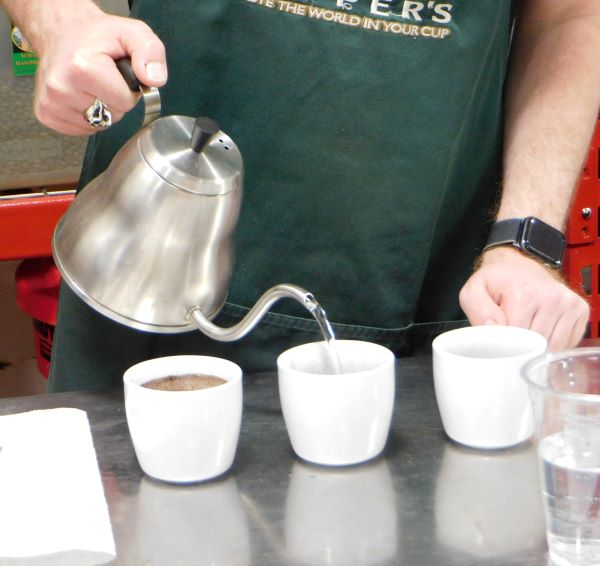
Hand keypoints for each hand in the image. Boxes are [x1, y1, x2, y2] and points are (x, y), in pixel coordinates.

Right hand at [30, 2, 166, 134]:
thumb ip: (151, 53)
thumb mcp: (133, 34)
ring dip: (100, 109)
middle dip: (115, 101)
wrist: (62, 32)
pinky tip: (80, 95)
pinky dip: (86, 116)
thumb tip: (154, 80)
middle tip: (104, 78)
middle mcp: (61, 87)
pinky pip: (82, 129)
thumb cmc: (99, 36)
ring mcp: (51, 103)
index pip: (125, 103)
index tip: (118, 73)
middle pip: (112, 116)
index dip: (128, 90)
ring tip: (90, 84)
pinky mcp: (47, 114)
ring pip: (97, 124)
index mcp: (82, 68)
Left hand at [459, 247, 588, 350]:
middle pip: (537, 346)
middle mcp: (552, 299)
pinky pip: (567, 343)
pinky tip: (541, 331)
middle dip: (522, 347)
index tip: (499, 339)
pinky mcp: (580, 310)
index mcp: (525, 295)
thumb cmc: (495, 281)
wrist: (516, 264)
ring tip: (526, 329)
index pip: (518, 340)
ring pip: (554, 348)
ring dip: (539, 348)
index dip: (506, 345)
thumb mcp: (473, 290)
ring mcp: (570, 304)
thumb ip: (477, 311)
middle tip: (511, 333)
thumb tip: (494, 329)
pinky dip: (553, 344)